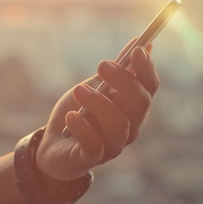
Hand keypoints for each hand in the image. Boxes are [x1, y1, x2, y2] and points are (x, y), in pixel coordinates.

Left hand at [36, 41, 159, 180]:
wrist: (53, 145)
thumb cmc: (78, 114)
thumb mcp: (95, 87)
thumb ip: (117, 71)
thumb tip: (143, 44)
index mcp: (132, 108)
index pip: (150, 88)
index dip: (146, 69)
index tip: (136, 51)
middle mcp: (129, 128)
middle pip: (140, 104)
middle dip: (123, 81)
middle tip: (102, 65)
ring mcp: (112, 146)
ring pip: (119, 124)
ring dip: (99, 103)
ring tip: (78, 90)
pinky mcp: (89, 159)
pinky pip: (93, 145)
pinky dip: (83, 128)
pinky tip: (72, 116)